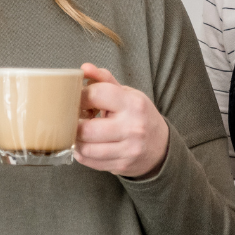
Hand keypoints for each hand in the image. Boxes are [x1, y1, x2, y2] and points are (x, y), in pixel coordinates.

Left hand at [75, 63, 168, 178]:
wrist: (161, 146)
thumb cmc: (139, 116)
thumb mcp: (127, 94)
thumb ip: (105, 80)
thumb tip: (84, 68)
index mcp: (133, 104)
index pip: (97, 95)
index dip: (80, 96)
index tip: (76, 99)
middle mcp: (132, 127)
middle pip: (87, 128)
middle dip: (74, 123)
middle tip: (73, 119)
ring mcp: (128, 149)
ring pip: (86, 148)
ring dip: (75, 140)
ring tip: (78, 132)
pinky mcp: (122, 165)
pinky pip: (90, 161)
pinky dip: (81, 154)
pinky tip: (85, 145)